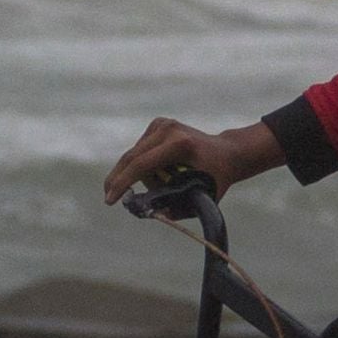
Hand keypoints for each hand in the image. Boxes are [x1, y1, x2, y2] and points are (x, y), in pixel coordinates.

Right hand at [103, 118, 278, 207]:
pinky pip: (141, 151)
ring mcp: (162, 124)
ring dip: (140, 175)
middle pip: (131, 158)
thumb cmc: (217, 177)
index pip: (141, 164)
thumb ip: (178, 208)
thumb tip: (154, 214)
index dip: (122, 183)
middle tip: (109, 198)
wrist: (227, 152)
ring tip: (165, 184)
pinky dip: (145, 165)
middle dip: (119, 180)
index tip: (110, 200)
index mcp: (180, 144)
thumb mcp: (203, 197)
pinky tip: (164, 170)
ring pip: (135, 156)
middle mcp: (168, 129)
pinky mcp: (158, 124)